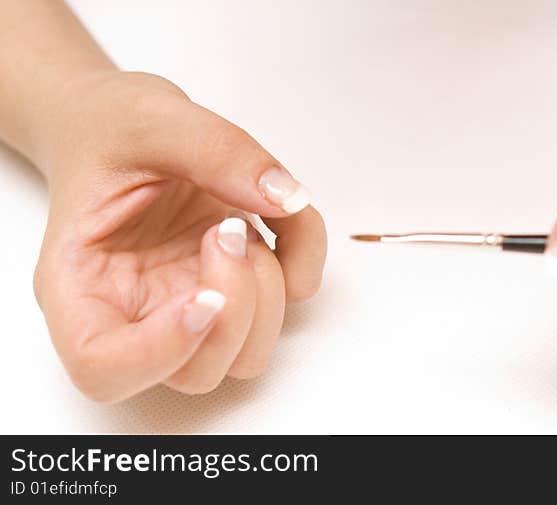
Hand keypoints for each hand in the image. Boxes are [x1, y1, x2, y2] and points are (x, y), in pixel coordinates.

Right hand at [32, 71, 326, 401]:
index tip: (202, 295)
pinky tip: (275, 216)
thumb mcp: (150, 118)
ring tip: (237, 224)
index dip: (162, 351)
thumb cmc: (111, 129)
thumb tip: (285, 197)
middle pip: (198, 372)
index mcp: (82, 284)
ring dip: (268, 292)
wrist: (123, 125)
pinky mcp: (236, 286)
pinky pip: (292, 300)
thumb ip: (216, 150)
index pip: (104, 367)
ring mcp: (189, 305)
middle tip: (223, 232)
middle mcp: (137, 311)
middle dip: (235, 308)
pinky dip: (303, 256)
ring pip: (247, 355)